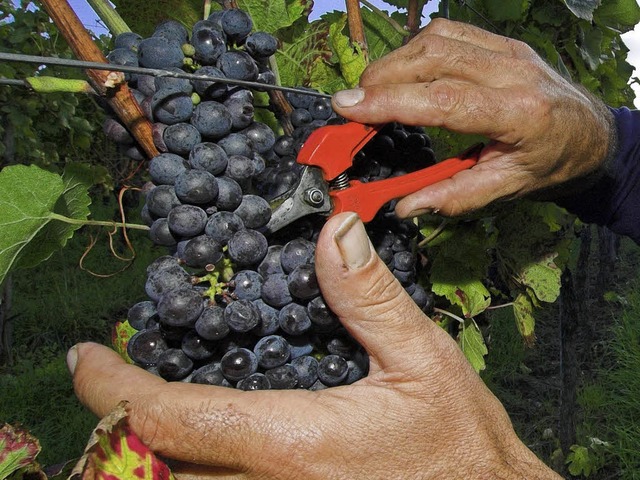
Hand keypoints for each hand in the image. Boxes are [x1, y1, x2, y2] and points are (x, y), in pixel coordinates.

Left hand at [68, 212, 560, 478]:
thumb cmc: (458, 444)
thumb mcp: (423, 359)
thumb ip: (370, 298)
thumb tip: (333, 233)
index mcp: (293, 441)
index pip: (174, 419)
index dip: (116, 388)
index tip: (85, 359)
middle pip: (156, 463)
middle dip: (117, 420)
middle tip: (106, 375)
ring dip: (144, 445)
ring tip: (136, 399)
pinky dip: (187, 462)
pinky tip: (196, 435)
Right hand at [331, 19, 614, 217]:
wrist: (592, 135)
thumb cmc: (553, 163)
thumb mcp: (508, 189)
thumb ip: (454, 197)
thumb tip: (406, 206)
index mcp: (519, 114)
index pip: (442, 99)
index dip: (389, 101)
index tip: (348, 106)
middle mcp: (513, 72)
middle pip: (432, 58)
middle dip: (381, 79)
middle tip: (352, 106)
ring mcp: (508, 51)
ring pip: (436, 39)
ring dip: (394, 62)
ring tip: (371, 91)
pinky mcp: (502, 43)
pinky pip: (449, 32)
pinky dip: (415, 49)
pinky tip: (402, 71)